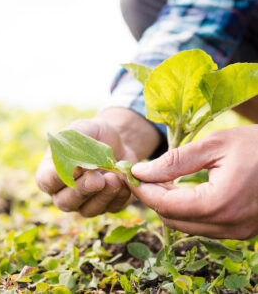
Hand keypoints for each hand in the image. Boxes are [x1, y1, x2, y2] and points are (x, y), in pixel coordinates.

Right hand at [36, 118, 136, 216]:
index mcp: (51, 172)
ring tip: (114, 178)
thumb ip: (74, 142)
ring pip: (89, 210)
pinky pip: (112, 207)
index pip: (46, 181)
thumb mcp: (83, 129)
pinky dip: (120, 196)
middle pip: (66, 202)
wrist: (118, 142)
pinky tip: (125, 181)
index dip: (58, 178)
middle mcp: (65, 192)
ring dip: (102, 196)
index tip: (75, 168)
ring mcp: (85, 202)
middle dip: (82, 190)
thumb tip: (75, 164)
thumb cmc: (94, 134)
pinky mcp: (108, 205)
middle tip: (97, 179)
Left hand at [131, 125, 257, 239]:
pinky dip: (186, 209)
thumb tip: (141, 172)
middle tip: (143, 174)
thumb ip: (175, 161)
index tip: (130, 173)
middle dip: (153, 197)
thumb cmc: (257, 145)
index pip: (166, 205)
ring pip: (185, 225)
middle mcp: (228, 225)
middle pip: (172, 219)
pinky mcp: (240, 230)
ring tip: (161, 179)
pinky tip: (181, 189)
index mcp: (220, 203)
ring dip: (168, 204)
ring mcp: (236, 232)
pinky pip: (201, 224)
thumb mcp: (214, 144)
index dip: (143, 190)